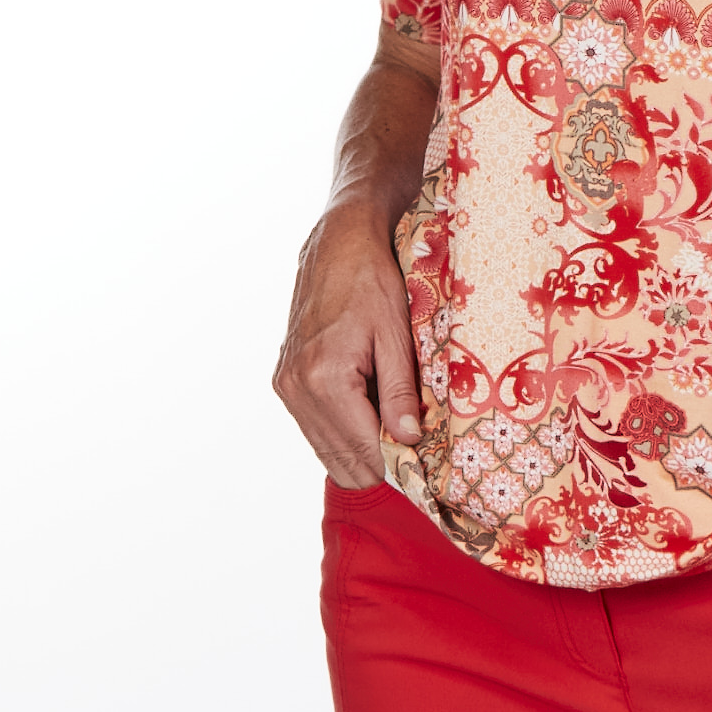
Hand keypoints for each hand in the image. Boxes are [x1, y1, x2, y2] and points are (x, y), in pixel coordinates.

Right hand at [272, 210, 422, 485]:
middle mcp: (297, 388)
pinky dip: (344, 432)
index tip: (427, 468)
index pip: (365, 453)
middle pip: (343, 463)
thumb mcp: (396, 335)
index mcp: (326, 378)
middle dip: (380, 463)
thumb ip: (400, 392)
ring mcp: (286, 386)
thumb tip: (408, 441)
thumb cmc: (372, 281)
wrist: (336, 244)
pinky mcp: (283, 381)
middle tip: (414, 450)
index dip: (398, 466)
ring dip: (361, 450)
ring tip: (394, 427)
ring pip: (327, 452)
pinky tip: (369, 411)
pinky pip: (316, 429)